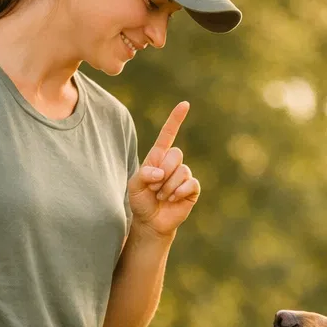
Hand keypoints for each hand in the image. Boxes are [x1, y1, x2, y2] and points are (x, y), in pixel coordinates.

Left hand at [127, 101, 199, 238]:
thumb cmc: (141, 201)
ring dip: (168, 187)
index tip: (185, 104)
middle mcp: (173, 163)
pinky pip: (191, 183)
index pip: (168, 135)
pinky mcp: (192, 189)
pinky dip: (179, 192)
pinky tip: (173, 200)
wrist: (151, 222)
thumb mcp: (134, 186)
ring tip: (162, 197)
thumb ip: (144, 174)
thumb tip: (160, 173)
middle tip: (155, 188)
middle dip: (163, 173)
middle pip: (175, 154)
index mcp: (158, 157)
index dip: (176, 119)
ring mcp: (184, 176)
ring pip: (182, 171)